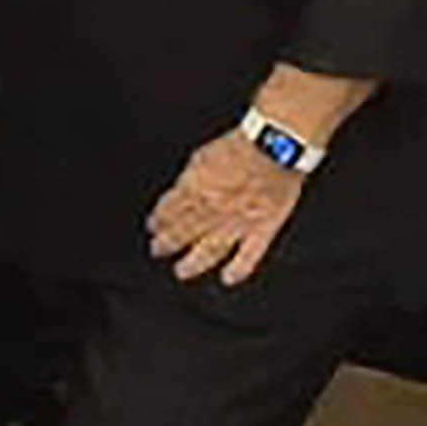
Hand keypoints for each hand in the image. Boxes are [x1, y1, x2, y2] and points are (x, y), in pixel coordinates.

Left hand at [146, 129, 306, 286]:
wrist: (273, 146)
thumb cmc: (240, 146)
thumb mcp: (200, 157)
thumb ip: (188, 180)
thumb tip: (178, 194)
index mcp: (195, 190)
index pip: (169, 211)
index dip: (158, 221)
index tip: (153, 228)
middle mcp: (213, 210)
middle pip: (183, 232)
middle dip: (167, 243)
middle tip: (157, 251)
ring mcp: (238, 222)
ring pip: (210, 249)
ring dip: (193, 263)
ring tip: (181, 271)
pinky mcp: (263, 229)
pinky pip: (249, 256)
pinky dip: (238, 270)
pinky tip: (228, 279)